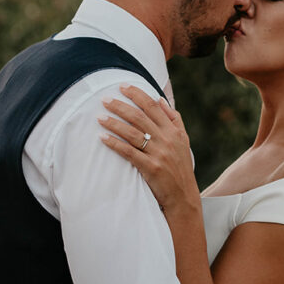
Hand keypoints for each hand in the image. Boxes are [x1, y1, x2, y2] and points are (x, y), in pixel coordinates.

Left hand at [98, 85, 198, 211]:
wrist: (184, 197)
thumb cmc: (180, 168)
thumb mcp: (183, 141)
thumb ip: (174, 119)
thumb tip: (160, 99)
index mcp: (174, 131)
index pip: (153, 106)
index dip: (137, 94)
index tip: (122, 86)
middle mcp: (167, 139)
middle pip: (140, 117)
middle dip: (120, 106)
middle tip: (104, 99)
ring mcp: (159, 154)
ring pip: (132, 133)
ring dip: (114, 123)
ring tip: (99, 117)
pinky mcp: (151, 168)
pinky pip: (129, 152)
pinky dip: (115, 143)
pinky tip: (103, 137)